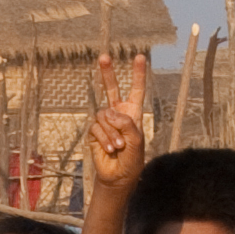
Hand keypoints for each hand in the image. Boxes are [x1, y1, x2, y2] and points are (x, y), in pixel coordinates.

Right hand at [86, 55, 149, 188]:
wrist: (118, 176)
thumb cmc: (132, 159)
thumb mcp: (137, 141)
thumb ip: (127, 124)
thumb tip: (109, 114)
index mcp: (133, 113)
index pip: (136, 90)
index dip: (138, 74)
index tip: (140, 57)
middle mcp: (118, 114)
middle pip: (111, 89)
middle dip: (107, 73)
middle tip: (103, 57)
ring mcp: (104, 122)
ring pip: (105, 116)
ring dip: (112, 133)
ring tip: (119, 147)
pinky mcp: (94, 132)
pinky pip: (97, 128)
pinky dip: (105, 139)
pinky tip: (110, 149)